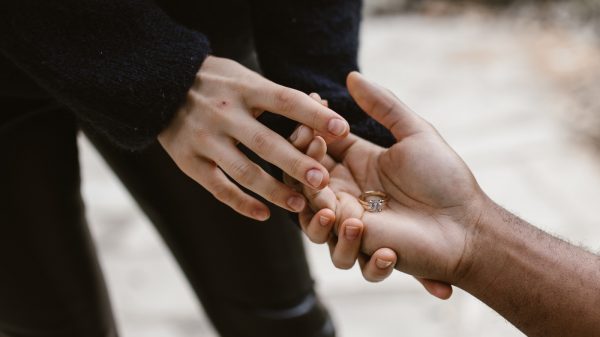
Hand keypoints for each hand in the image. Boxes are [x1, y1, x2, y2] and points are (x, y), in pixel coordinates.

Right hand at [158, 56, 349, 220]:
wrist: (157, 85)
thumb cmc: (214, 81)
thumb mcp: (243, 77)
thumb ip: (277, 96)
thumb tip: (323, 109)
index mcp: (244, 89)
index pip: (285, 100)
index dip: (313, 115)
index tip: (342, 129)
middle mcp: (224, 114)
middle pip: (265, 142)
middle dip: (295, 162)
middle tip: (322, 180)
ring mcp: (204, 139)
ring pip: (243, 171)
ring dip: (273, 190)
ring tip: (299, 205)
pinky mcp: (187, 161)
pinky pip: (217, 188)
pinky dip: (241, 203)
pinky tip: (264, 214)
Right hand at [300, 72, 488, 298]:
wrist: (468, 223)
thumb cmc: (444, 178)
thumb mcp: (415, 133)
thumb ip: (383, 105)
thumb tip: (352, 75)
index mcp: (355, 163)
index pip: (315, 149)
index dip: (305, 137)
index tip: (307, 124)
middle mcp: (347, 193)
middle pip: (303, 187)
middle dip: (302, 176)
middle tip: (319, 168)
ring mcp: (353, 225)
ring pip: (312, 227)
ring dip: (318, 222)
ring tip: (345, 215)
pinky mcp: (366, 252)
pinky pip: (345, 259)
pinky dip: (354, 251)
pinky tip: (387, 247)